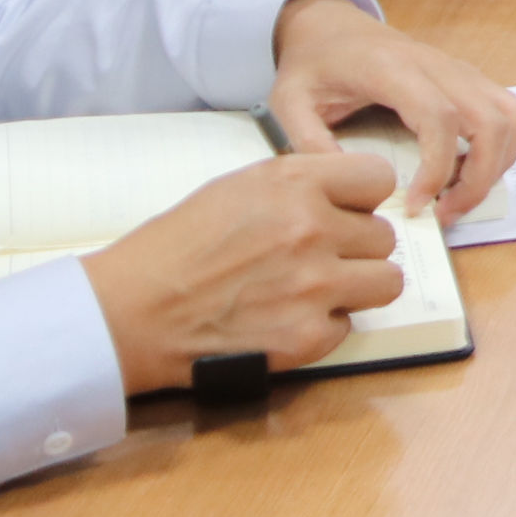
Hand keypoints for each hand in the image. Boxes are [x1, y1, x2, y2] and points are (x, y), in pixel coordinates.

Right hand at [82, 150, 406, 394]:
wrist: (131, 312)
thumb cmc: (176, 247)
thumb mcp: (239, 187)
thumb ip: (299, 185)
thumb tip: (344, 195)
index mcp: (295, 183)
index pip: (378, 180)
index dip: (362, 199)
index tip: (346, 211)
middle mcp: (312, 229)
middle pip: (382, 236)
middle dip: (354, 247)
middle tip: (316, 258)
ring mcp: (314, 285)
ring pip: (384, 281)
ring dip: (355, 287)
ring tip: (314, 289)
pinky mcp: (307, 336)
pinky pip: (348, 326)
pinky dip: (323, 327)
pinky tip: (285, 320)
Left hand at [265, 0, 515, 221]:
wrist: (333, 27)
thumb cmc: (313, 65)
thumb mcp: (288, 102)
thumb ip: (308, 142)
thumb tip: (348, 188)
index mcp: (392, 69)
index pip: (440, 116)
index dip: (438, 168)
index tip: (416, 205)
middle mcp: (438, 65)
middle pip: (491, 121)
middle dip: (479, 179)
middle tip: (445, 214)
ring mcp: (461, 70)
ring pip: (513, 116)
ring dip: (499, 165)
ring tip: (460, 198)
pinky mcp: (471, 79)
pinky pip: (511, 113)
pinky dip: (504, 150)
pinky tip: (469, 173)